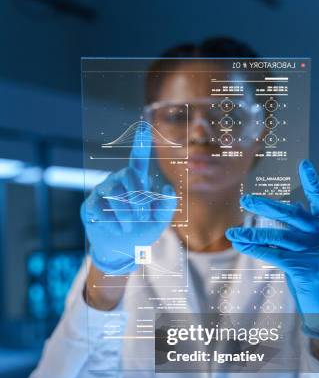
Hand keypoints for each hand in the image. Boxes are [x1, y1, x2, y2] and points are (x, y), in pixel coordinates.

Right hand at [81, 124, 176, 274]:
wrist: (121, 251)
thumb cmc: (142, 230)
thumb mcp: (159, 220)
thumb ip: (167, 205)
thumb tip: (168, 188)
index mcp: (136, 182)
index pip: (138, 160)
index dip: (141, 144)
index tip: (144, 127)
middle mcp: (118, 181)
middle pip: (129, 176)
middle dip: (139, 198)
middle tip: (142, 217)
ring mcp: (101, 192)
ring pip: (115, 194)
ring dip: (126, 214)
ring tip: (129, 227)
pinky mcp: (90, 206)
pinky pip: (100, 208)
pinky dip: (112, 223)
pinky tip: (116, 229)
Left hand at [225, 160, 318, 335]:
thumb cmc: (314, 272)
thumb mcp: (312, 247)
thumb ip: (303, 229)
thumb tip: (291, 207)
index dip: (313, 182)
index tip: (303, 163)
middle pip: (293, 216)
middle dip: (266, 206)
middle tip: (245, 199)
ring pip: (279, 238)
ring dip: (253, 234)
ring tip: (233, 232)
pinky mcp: (309, 270)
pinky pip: (275, 256)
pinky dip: (256, 250)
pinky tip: (241, 244)